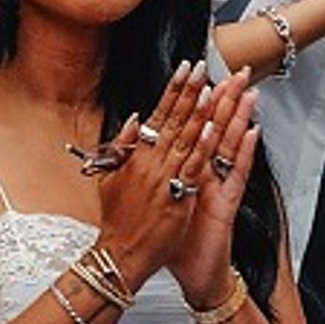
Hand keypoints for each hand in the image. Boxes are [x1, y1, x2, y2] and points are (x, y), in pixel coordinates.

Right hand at [93, 60, 212, 287]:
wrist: (120, 255)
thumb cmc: (117, 221)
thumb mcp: (109, 179)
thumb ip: (122, 148)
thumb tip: (135, 118)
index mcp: (135, 156)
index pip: (158, 114)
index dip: (173, 90)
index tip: (185, 69)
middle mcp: (150, 162)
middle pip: (175, 120)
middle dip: (190, 92)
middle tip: (202, 68)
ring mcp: (165, 178)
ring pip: (188, 138)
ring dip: (202, 111)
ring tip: (213, 87)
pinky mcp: (179, 195)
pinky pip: (195, 165)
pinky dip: (205, 145)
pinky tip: (215, 127)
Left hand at [167, 68, 261, 305]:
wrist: (189, 273)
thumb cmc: (173, 237)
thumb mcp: (154, 197)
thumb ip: (147, 166)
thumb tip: (137, 136)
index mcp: (184, 168)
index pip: (191, 126)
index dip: (196, 100)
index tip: (199, 72)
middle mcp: (203, 172)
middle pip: (216, 128)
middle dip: (225, 100)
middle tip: (236, 71)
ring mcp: (218, 187)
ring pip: (230, 146)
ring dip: (240, 118)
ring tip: (248, 91)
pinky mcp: (227, 204)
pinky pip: (237, 175)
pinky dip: (244, 153)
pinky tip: (252, 132)